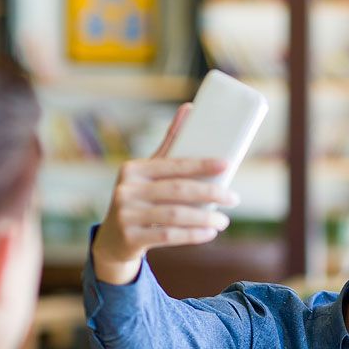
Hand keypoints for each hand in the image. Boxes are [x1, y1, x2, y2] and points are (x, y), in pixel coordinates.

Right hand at [91, 103, 239, 283]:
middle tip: (234, 199)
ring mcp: (126, 214)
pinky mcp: (130, 238)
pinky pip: (167, 235)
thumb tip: (189, 108)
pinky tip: (210, 233)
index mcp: (134, 170)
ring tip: (224, 220)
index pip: (173, 165)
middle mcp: (126, 189)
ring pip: (174, 215)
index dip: (201, 164)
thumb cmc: (141, 199)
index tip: (227, 164)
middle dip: (210, 193)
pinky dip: (192, 235)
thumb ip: (169, 146)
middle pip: (177, 190)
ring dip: (204, 218)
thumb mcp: (149, 174)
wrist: (113, 240)